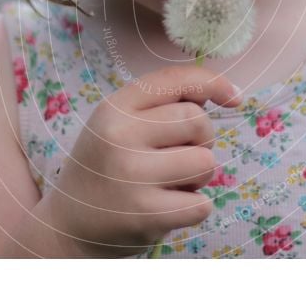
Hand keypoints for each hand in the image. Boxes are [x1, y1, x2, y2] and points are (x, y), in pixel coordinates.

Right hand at [47, 65, 241, 257]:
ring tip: (169, 184)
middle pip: (198, 121)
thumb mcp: (118, 123)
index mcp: (113, 108)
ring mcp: (131, 176)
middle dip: (200, 140)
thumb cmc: (106, 167)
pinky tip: (166, 208)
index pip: (175, 80)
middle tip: (176, 157)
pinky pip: (203, 204)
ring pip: (206, 163)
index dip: (213, 83)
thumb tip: (226, 92)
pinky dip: (194, 208)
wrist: (69, 225)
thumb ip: (161, 103)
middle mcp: (119, 136)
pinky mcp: (145, 214)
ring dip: (198, 176)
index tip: (235, 97)